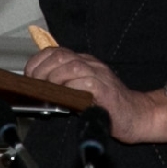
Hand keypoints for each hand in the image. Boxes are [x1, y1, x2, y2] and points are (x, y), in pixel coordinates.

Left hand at [22, 46, 165, 143]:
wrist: (136, 115)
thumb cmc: (107, 106)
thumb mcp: (81, 92)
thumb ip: (63, 87)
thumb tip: (38, 90)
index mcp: (84, 62)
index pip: (54, 52)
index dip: (38, 63)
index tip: (30, 77)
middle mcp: (91, 65)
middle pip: (60, 56)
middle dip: (42, 71)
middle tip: (36, 88)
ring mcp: (100, 75)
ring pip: (72, 66)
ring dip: (55, 79)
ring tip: (49, 92)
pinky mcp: (106, 90)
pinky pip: (86, 82)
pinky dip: (72, 89)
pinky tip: (66, 98)